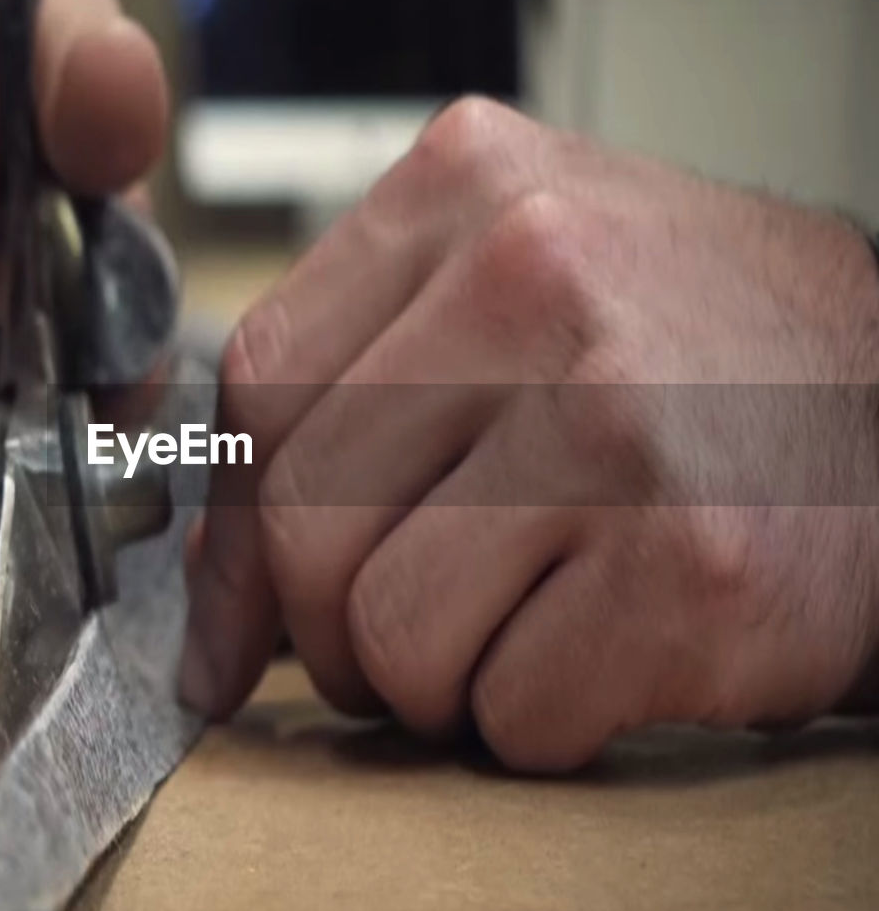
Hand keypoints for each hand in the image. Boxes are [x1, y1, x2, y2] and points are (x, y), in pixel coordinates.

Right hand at [0, 0, 168, 463]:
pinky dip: (23, 373)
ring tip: (66, 273)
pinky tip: (37, 291)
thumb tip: (116, 98)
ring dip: (55, 385)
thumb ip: (95, 84)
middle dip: (80, 406)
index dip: (69, 458)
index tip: (131, 396)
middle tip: (111, 297)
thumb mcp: (59, 20)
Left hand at [182, 96, 878, 771]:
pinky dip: (536, 721)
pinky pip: (514, 711)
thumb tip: (220, 583)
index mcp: (466, 189)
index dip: (233, 532)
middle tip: (397, 643)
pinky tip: (602, 656)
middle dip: (330, 630)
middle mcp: (534, 275)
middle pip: (308, 521)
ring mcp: (615, 416)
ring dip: (434, 683)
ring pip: (393, 635)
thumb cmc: (675, 356)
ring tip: (514, 636)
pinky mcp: (690, 559)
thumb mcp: (505, 299)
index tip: (239, 618)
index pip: (261, 385)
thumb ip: (351, 398)